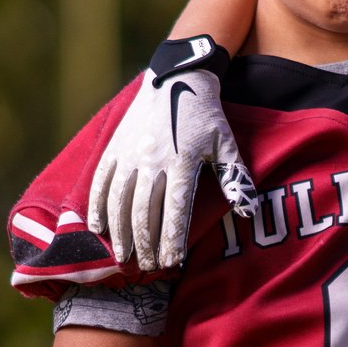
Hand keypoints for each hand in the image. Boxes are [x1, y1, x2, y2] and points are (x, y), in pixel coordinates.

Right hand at [83, 59, 255, 269]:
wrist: (176, 78)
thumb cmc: (206, 116)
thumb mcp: (226, 144)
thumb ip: (236, 178)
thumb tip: (249, 212)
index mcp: (181, 162)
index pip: (175, 209)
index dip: (172, 238)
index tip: (172, 263)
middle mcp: (152, 161)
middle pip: (144, 212)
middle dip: (146, 244)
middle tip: (148, 268)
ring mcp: (129, 155)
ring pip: (120, 202)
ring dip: (121, 233)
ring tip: (124, 258)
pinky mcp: (114, 148)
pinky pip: (101, 182)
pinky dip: (98, 207)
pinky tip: (99, 228)